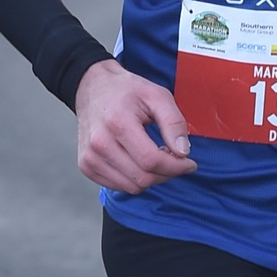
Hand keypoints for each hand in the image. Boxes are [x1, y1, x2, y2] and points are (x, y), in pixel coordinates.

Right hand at [75, 59, 196, 192]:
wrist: (92, 89)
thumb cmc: (127, 91)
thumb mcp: (157, 96)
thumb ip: (174, 123)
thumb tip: (183, 152)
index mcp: (117, 123)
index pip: (151, 160)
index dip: (176, 167)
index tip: (189, 162)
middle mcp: (100, 144)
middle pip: (143, 178)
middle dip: (167, 174)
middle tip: (175, 159)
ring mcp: (90, 157)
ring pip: (132, 187)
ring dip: (152, 177)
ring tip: (156, 157)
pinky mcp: (87, 166)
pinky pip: (119, 186)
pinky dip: (135, 179)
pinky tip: (139, 161)